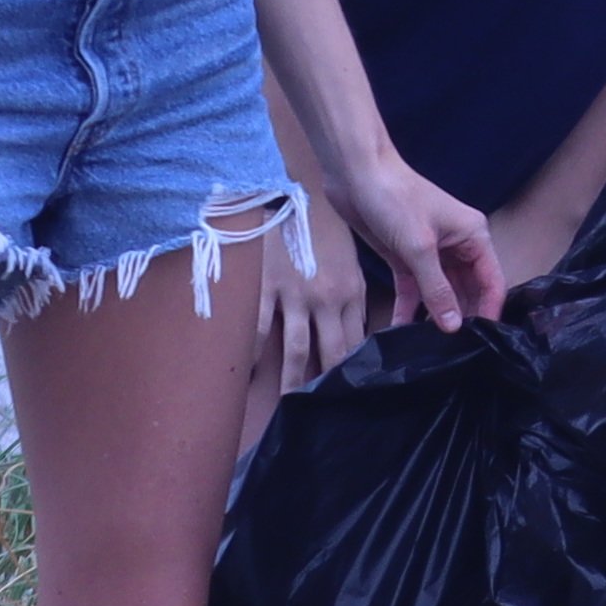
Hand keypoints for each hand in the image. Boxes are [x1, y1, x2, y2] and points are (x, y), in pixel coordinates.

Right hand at [262, 202, 372, 392]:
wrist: (292, 194)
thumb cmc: (323, 231)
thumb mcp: (349, 264)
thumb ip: (350, 300)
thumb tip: (354, 336)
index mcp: (351, 293)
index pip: (358, 342)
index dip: (356, 369)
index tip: (353, 392)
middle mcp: (326, 299)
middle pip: (332, 353)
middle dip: (329, 384)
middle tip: (326, 410)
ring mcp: (295, 296)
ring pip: (298, 350)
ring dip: (294, 381)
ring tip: (290, 404)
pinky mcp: (266, 288)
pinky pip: (258, 330)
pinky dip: (253, 354)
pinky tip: (248, 373)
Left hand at [335, 156, 507, 334]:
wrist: (355, 174)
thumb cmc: (394, 198)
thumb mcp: (419, 247)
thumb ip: (437, 289)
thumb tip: (454, 326)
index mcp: (474, 236)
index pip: (492, 282)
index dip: (489, 311)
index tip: (483, 341)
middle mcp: (458, 247)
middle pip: (468, 291)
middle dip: (461, 317)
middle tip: (454, 350)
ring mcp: (431, 253)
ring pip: (440, 294)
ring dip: (434, 317)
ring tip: (429, 347)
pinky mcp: (405, 258)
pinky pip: (413, 290)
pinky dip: (409, 309)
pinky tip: (402, 331)